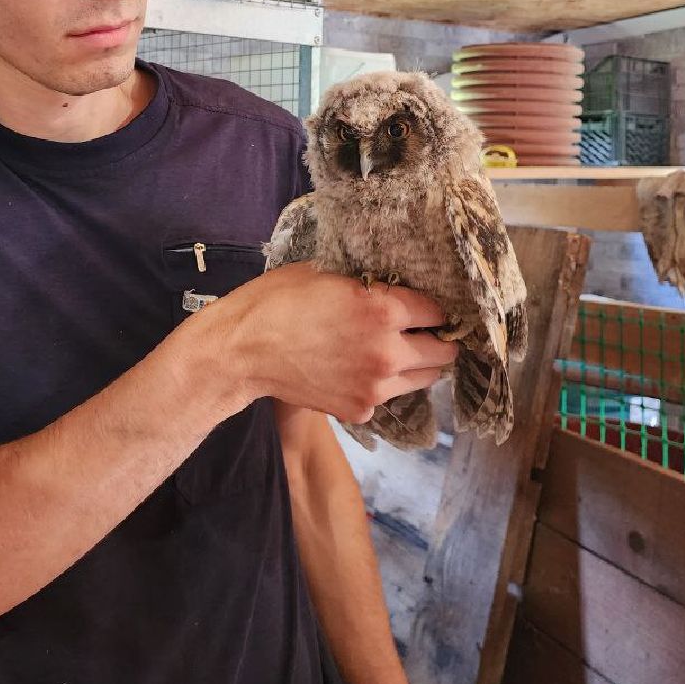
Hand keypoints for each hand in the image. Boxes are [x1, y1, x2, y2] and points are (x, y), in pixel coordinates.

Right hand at [189, 262, 459, 423]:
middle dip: (435, 339)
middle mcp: (388, 352)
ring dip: (415, 364)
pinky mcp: (360, 410)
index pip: (437, 312)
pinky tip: (359, 370)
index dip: (431, 307)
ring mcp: (375, 387)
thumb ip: (366, 284)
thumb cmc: (276, 301)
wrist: (242, 350)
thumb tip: (392, 284)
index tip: (424, 307)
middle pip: (442, 352)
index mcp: (383, 311)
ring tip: (393, 351)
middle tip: (419, 332)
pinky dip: (382, 384)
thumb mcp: (325, 273)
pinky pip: (388, 396)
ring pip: (423, 379)